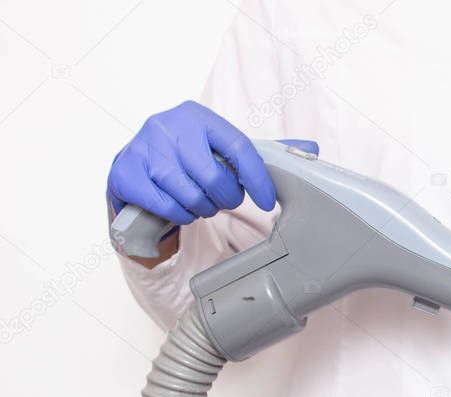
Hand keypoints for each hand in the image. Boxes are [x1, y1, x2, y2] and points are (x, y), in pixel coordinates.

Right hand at [107, 100, 317, 225]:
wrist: (135, 170)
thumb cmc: (188, 160)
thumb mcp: (221, 151)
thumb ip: (263, 152)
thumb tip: (313, 148)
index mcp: (197, 115)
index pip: (239, 147)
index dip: (258, 178)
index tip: (267, 200)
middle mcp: (167, 126)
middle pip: (215, 177)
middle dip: (225, 197)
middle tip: (222, 198)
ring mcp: (142, 148)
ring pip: (191, 195)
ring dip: (202, 208)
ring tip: (198, 200)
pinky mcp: (125, 173)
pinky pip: (167, 207)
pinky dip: (179, 215)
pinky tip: (178, 206)